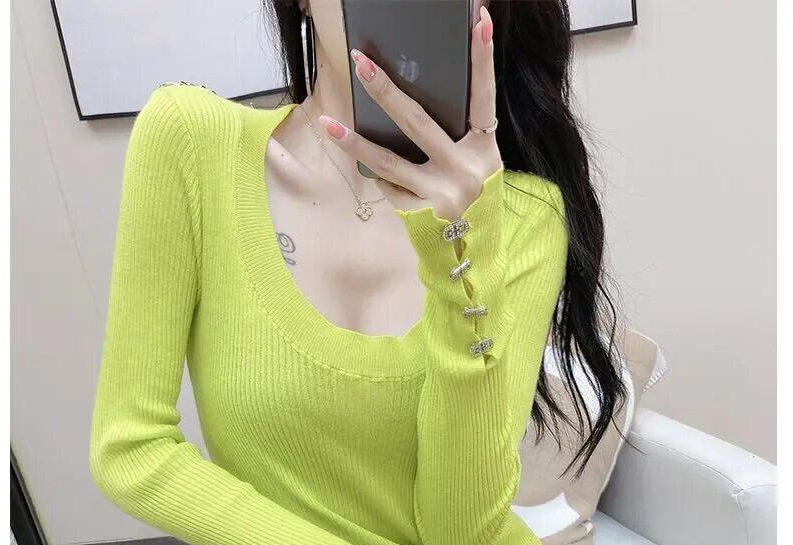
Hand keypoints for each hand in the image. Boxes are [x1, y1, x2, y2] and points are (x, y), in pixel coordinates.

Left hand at [318, 3, 501, 222]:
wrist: (471, 253)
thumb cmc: (473, 200)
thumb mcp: (478, 166)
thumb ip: (457, 138)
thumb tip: (409, 104)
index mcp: (484, 151)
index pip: (484, 98)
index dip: (483, 60)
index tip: (478, 21)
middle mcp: (465, 170)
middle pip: (418, 123)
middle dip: (386, 91)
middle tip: (361, 63)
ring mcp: (440, 194)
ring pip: (388, 161)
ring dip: (355, 142)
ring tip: (328, 124)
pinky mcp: (419, 213)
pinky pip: (390, 186)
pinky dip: (380, 178)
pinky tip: (375, 174)